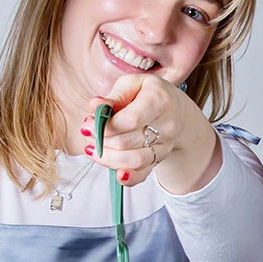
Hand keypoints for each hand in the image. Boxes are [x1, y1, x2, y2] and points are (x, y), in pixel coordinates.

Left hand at [82, 76, 221, 193]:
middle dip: (101, 140)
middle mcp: (167, 125)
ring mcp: (165, 145)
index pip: (131, 120)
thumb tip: (95, 105)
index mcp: (159, 100)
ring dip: (107, 158)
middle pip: (127, 142)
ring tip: (92, 149)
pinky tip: (117, 174)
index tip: (88, 124)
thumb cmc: (148, 94)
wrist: (176, 110)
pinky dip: (128, 177)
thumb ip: (114, 96)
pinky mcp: (160, 159)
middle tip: (86, 132)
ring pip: (134, 161)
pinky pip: (143, 174)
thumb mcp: (132, 84)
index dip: (106, 126)